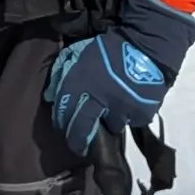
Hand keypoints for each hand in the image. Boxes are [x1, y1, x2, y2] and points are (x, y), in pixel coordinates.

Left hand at [43, 0, 194, 156]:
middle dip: (77, 140)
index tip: (62, 127)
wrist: (146, 48)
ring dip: (108, 121)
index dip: (61, 123)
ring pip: (110, 126)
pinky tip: (128, 105)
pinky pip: (130, 122)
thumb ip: (62, 71)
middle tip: (79, 146)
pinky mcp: (139, 116)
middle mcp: (98, 100)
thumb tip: (49, 95)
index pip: (64, 112)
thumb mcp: (80, 53)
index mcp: (81, 83)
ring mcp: (120, 110)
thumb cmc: (109, 49)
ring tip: (110, 113)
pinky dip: (128, 116)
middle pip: (81, 130)